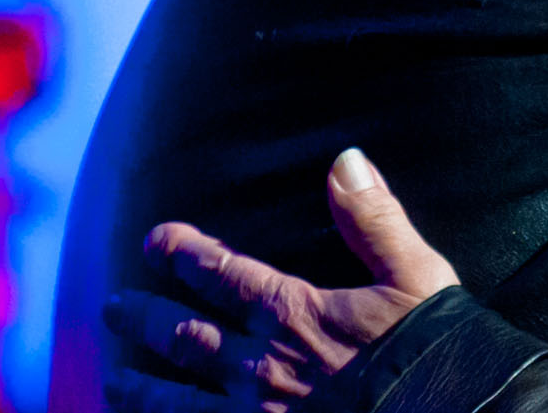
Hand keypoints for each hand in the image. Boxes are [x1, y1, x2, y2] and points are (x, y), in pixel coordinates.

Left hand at [103, 150, 457, 412]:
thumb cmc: (437, 349)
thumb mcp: (416, 273)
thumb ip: (374, 218)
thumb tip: (345, 158)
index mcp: (294, 315)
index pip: (223, 275)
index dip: (184, 253)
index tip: (155, 239)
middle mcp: (260, 368)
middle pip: (185, 338)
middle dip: (144, 319)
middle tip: (110, 306)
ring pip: (178, 402)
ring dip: (141, 388)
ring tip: (113, 380)